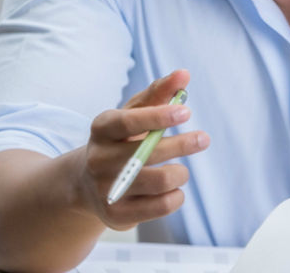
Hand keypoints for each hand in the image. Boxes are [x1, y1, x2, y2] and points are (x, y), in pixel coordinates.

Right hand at [70, 69, 209, 229]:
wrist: (86, 183)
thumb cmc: (119, 141)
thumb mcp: (132, 115)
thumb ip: (158, 94)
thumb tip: (184, 74)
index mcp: (101, 129)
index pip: (129, 121)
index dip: (158, 116)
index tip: (186, 111)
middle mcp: (99, 159)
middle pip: (148, 153)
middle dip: (182, 144)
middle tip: (203, 138)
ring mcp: (107, 189)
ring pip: (160, 181)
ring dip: (180, 173)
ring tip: (182, 170)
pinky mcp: (116, 215)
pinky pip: (161, 206)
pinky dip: (176, 195)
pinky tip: (174, 189)